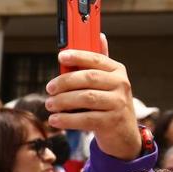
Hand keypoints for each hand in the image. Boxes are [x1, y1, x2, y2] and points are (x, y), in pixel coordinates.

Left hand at [44, 35, 140, 160]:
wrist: (123, 135)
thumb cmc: (109, 105)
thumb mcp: (107, 83)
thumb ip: (98, 64)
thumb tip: (99, 35)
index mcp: (117, 71)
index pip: (96, 59)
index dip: (78, 56)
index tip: (60, 56)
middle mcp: (121, 84)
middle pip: (88, 78)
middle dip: (65, 81)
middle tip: (49, 88)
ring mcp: (118, 104)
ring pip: (86, 98)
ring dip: (63, 101)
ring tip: (49, 104)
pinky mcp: (112, 122)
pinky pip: (85, 119)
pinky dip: (67, 119)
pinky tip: (55, 120)